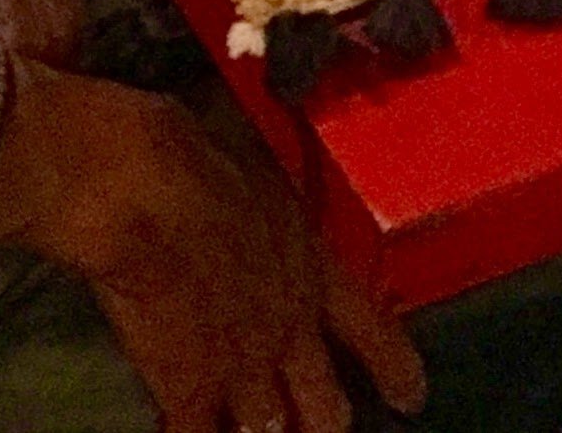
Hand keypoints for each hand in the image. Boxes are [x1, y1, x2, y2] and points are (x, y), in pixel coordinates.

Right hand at [0, 61, 425, 432]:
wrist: (152, 189)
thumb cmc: (207, 156)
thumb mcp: (268, 172)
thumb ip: (276, 213)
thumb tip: (268, 204)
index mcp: (316, 269)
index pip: (373, 331)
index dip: (395, 369)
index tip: (410, 396)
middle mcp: (291, 329)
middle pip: (327, 408)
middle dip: (324, 419)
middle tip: (324, 423)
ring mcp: (243, 367)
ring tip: (263, 430)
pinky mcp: (189, 388)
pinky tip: (193, 431)